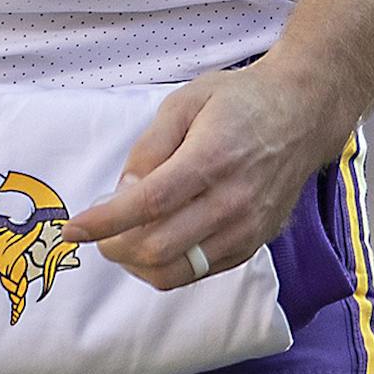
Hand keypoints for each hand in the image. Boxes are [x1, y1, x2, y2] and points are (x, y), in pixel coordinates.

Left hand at [61, 60, 335, 289]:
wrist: (301, 115)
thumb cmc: (237, 101)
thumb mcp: (183, 103)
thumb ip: (150, 148)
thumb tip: (123, 191)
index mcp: (209, 161)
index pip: (148, 205)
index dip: (105, 222)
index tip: (72, 229)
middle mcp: (232, 203)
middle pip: (160, 247)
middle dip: (115, 247)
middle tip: (95, 234)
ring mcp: (247, 230)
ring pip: (181, 271)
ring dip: (139, 265)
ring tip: (119, 242)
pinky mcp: (255, 245)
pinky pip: (203, 272)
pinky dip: (169, 267)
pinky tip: (153, 243)